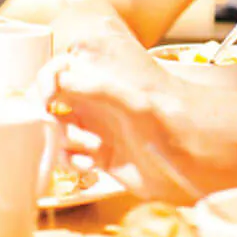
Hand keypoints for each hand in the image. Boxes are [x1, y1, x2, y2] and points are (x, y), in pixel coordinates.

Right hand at [41, 44, 236, 203]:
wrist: (193, 153)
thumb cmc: (169, 116)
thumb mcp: (131, 98)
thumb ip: (95, 87)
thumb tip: (58, 80)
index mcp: (99, 80)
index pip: (57, 71)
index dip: (43, 84)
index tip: (44, 103)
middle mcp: (95, 102)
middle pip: (51, 104)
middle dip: (47, 120)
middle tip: (58, 134)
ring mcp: (99, 128)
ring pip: (59, 132)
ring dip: (62, 143)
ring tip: (88, 149)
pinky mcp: (103, 155)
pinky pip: (72, 157)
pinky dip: (72, 162)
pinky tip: (90, 165)